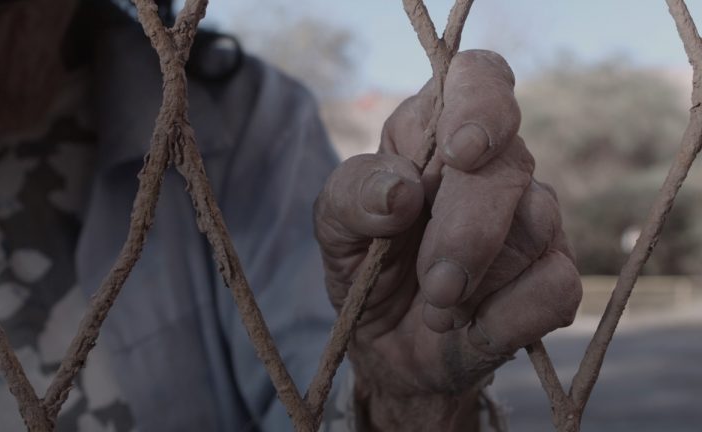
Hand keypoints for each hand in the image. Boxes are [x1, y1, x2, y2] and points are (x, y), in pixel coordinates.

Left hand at [314, 50, 581, 429]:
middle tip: (434, 284)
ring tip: (437, 307)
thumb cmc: (365, 271)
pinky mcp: (553, 279)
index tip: (460, 153)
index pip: (480, 79)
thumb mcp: (335, 231)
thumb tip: (401, 188)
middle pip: (510, 164)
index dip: (481, 104)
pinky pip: (556, 287)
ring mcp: (533, 222)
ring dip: (478, 281)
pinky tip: (472, 327)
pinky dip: (505, 319)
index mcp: (434, 136)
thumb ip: (351, 196)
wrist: (388, 350)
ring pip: (538, 224)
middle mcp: (493, 168)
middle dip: (468, 230)